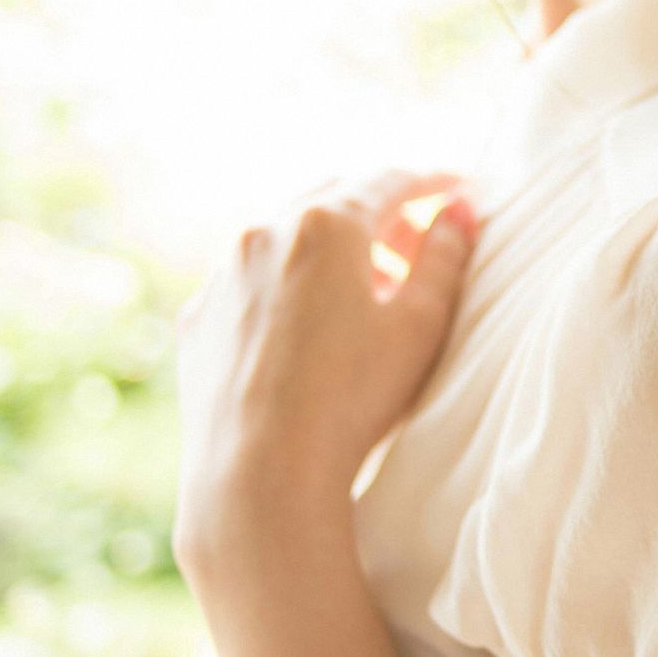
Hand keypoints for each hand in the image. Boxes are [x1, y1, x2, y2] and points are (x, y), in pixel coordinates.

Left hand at [172, 168, 478, 551]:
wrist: (258, 476)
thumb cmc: (352, 400)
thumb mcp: (420, 326)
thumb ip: (444, 258)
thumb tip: (457, 213)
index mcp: (326, 224)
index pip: (390, 180)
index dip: (432, 181)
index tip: (459, 189)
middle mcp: (264, 231)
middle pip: (334, 199)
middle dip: (379, 213)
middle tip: (416, 243)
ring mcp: (222, 275)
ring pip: (285, 238)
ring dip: (331, 251)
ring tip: (366, 291)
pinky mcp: (198, 317)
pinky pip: (248, 280)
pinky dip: (285, 285)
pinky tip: (309, 327)